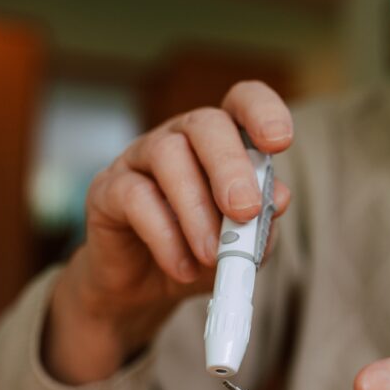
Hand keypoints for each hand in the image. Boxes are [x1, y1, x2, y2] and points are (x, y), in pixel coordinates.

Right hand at [45, 81, 292, 384]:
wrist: (145, 288)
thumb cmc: (200, 252)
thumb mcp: (243, 244)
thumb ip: (263, 221)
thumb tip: (281, 198)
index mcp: (223, 141)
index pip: (243, 101)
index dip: (263, 111)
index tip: (279, 142)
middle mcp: (182, 137)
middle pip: (206, 123)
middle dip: (230, 167)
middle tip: (245, 210)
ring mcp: (141, 157)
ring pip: (168, 155)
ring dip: (197, 209)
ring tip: (212, 255)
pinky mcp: (108, 189)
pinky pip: (135, 197)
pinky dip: (165, 237)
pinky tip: (182, 266)